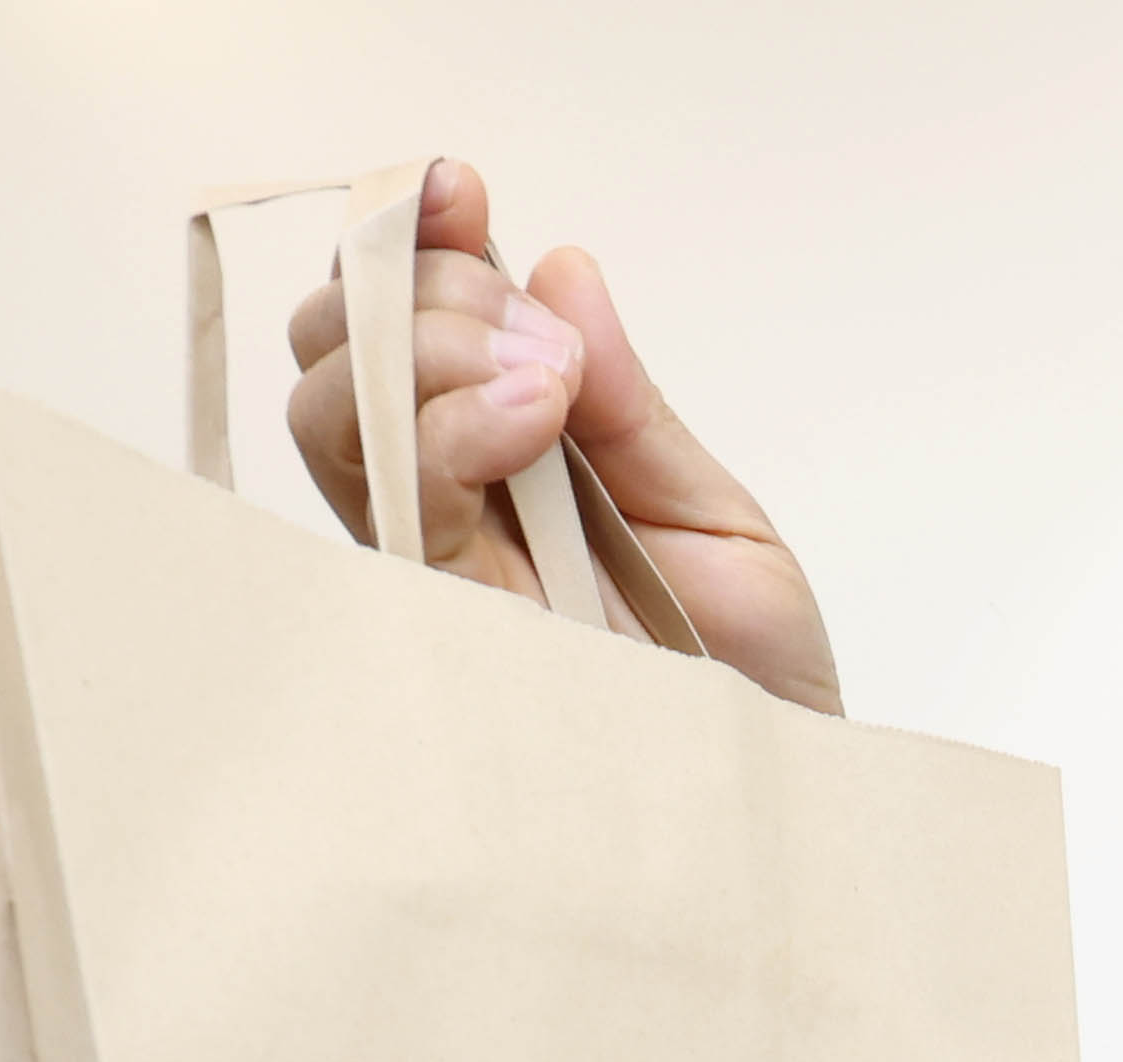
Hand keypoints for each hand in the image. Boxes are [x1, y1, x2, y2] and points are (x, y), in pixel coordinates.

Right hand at [282, 158, 846, 715]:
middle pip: (337, 360)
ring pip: (335, 424)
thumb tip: (562, 266)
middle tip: (540, 337)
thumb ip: (637, 408)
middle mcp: (449, 519)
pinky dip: (444, 433)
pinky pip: (382, 518)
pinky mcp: (435, 640)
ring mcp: (433, 579)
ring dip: (430, 355)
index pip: (407, 335)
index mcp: (508, 473)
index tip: (460, 183)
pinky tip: (531, 419)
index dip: (414, 241)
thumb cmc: (756, 693)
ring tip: (549, 383)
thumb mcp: (717, 524)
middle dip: (419, 293)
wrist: (787, 817)